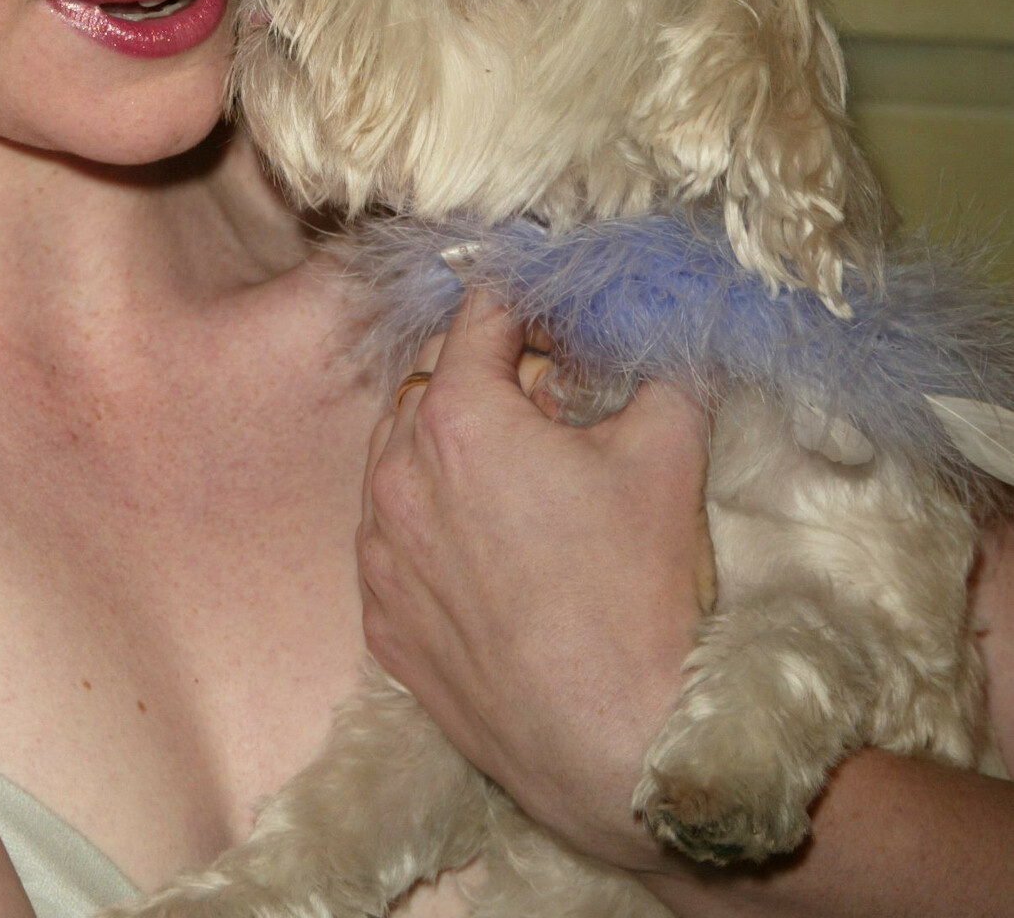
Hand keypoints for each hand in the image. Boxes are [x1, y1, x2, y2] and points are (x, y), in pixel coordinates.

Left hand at [357, 289, 709, 873]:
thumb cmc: (642, 590)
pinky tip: (490, 544)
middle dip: (486, 371)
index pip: (477, 314)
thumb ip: (656, 363)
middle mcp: (396, 475)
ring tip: (520, 471)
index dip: (524, 304)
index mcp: (458, 416)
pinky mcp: (382, 623)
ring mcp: (381, 555)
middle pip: (431, 380)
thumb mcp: (669, 445)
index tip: (556, 315)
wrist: (620, 747)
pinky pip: (392, 541)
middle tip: (548, 391)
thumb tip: (654, 329)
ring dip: (449, 445)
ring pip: (398, 458)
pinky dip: (431, 523)